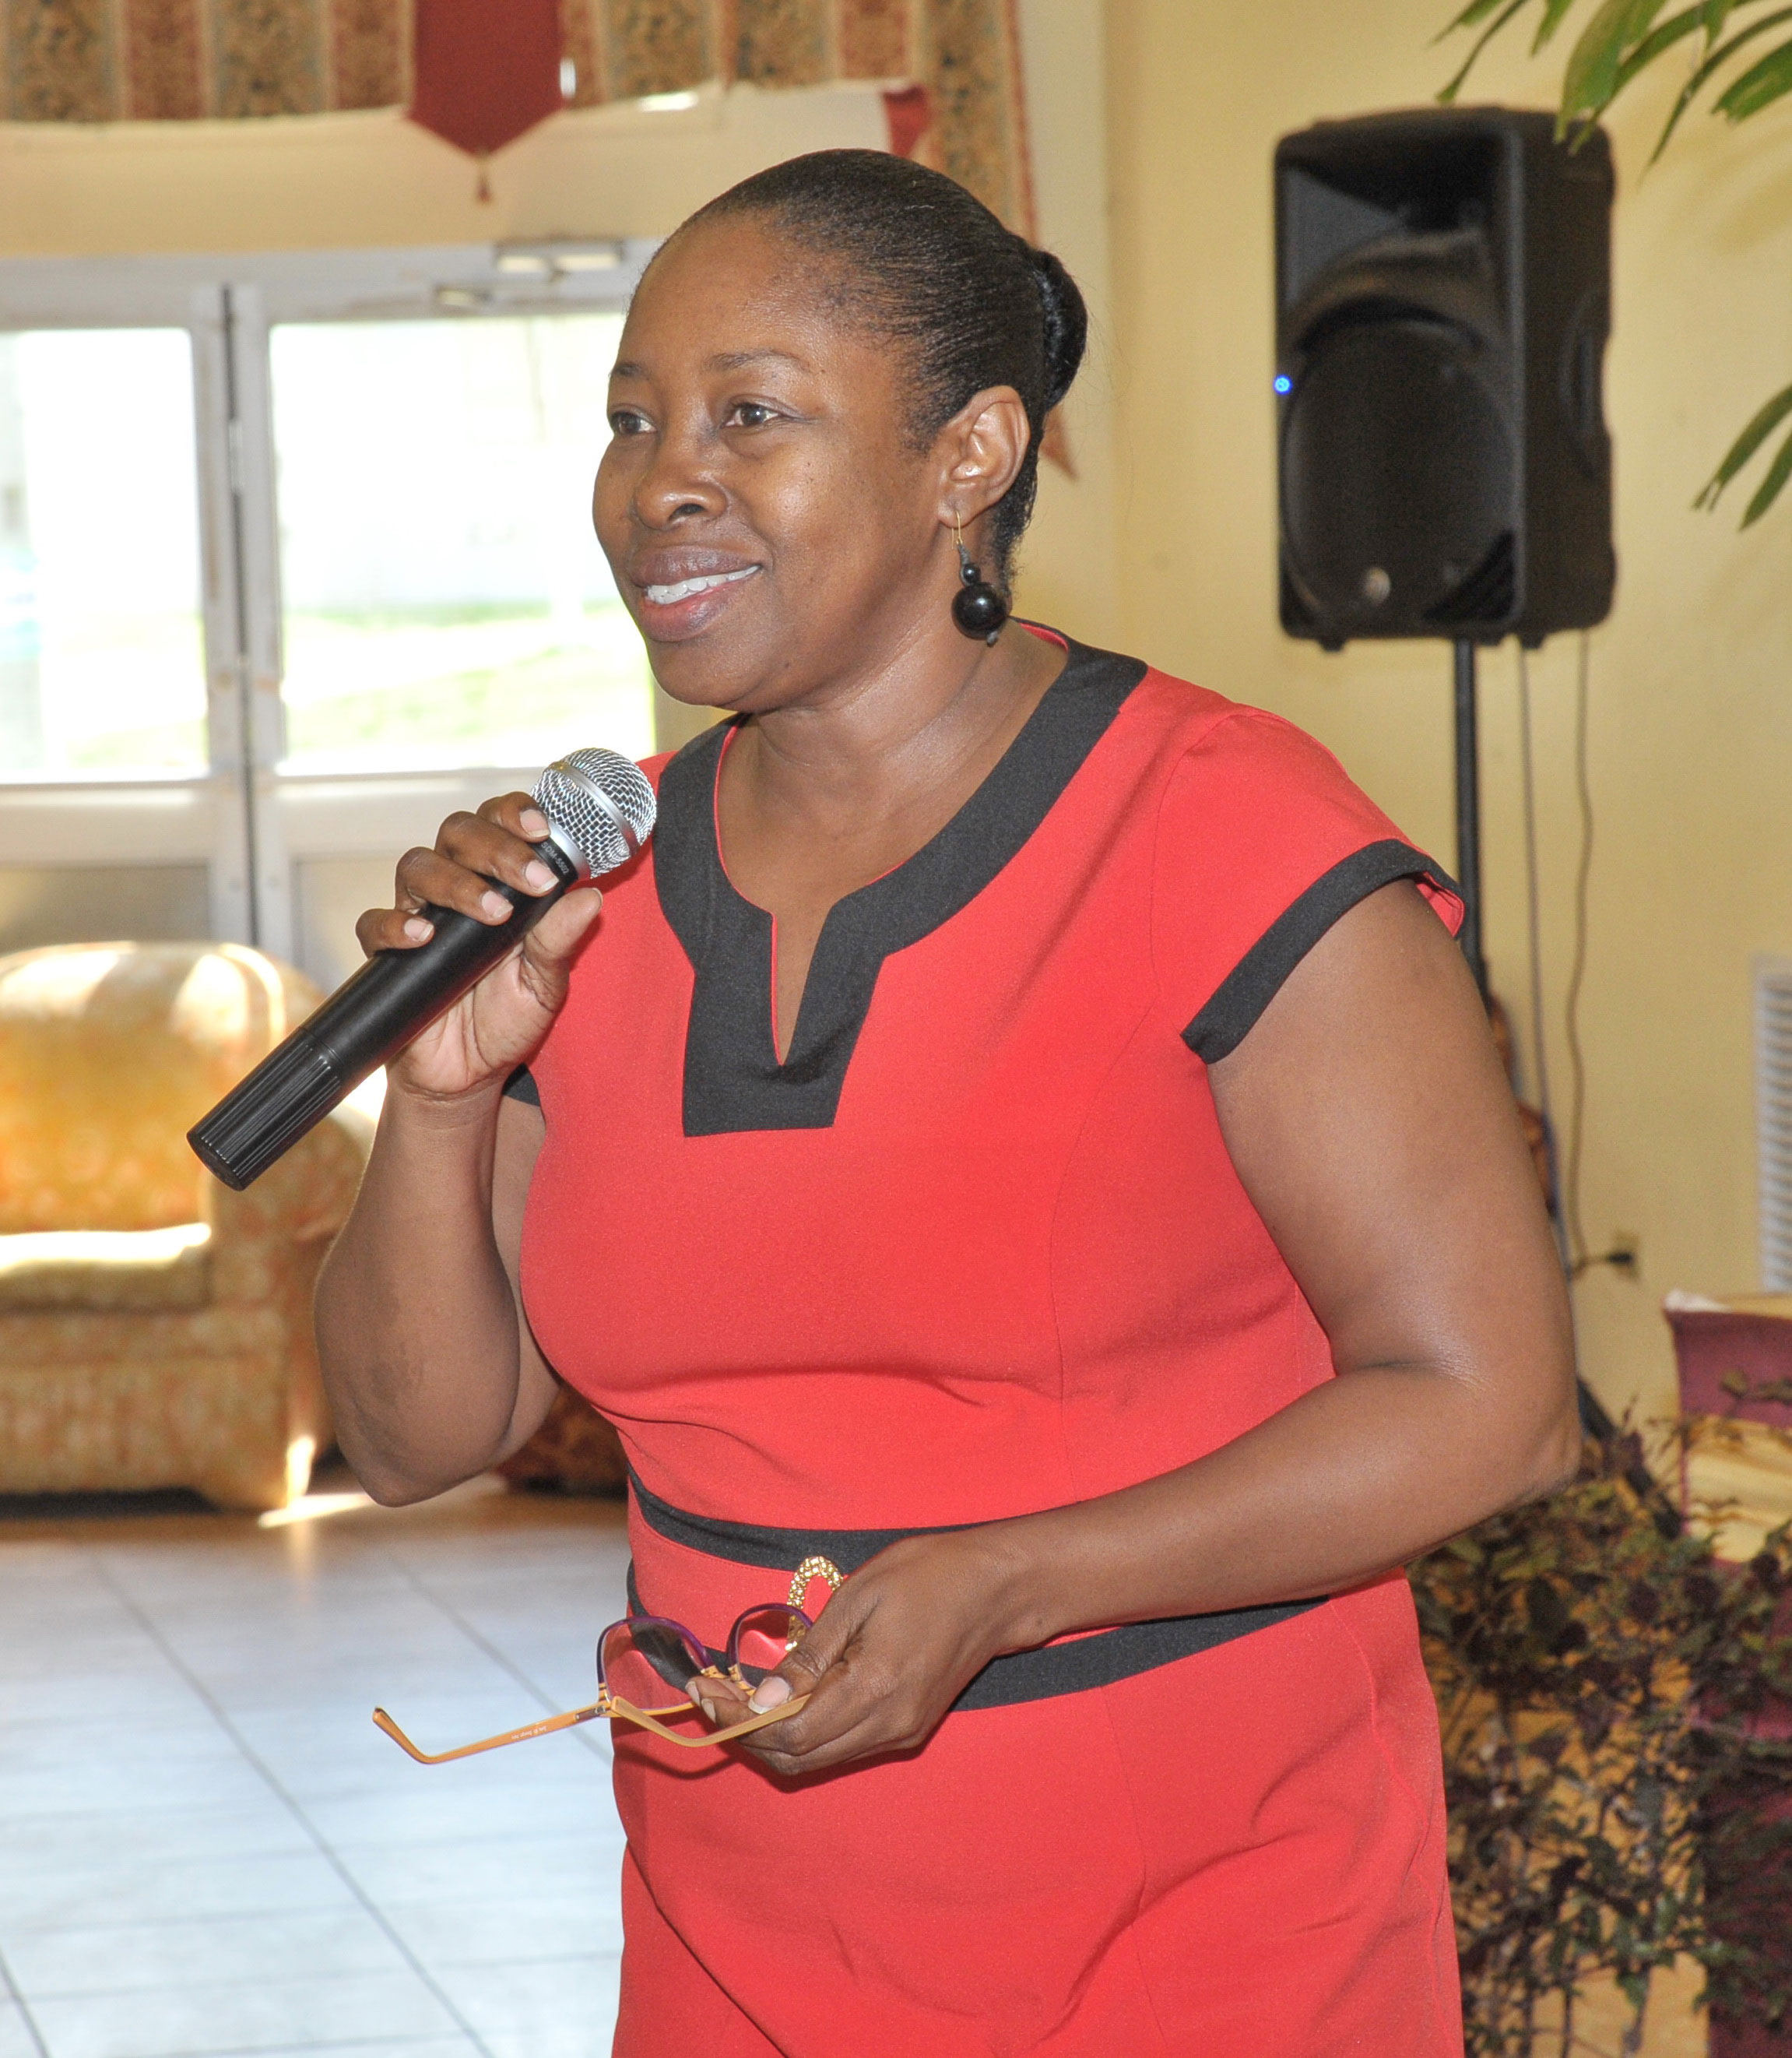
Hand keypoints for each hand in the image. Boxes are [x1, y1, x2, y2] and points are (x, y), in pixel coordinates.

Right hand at [354, 793, 603, 1102]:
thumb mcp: (546, 982)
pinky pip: (375, 923)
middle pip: (458, 832)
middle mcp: (456, 887)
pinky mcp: (387, 952)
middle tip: (531, 881)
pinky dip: (395, 923)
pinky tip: (424, 935)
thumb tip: (592, 897)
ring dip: (457, 883)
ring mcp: (419, 914)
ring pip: (418, 865)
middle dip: (497, 848)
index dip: (515, 813)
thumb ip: (561, 940)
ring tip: (492, 914)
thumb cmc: (508, 1017)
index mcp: (498, 881)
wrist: (469, 1074)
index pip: (498, 823)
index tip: (543, 831)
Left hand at [713, 1530, 1026, 1775]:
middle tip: (711, 1695)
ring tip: (739, 1696)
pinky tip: (786, 1699)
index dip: (738, 1720)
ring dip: (773, 1737)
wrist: (996, 1590)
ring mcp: (901, 1733)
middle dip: (746, 1735)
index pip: (789, 1732)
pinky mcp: (908, 1730)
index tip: (702, 1689)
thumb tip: (767, 1699)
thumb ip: (811, 1653)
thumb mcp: (859, 1596)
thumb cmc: (928, 1575)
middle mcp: (888, 1725)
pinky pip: (842, 1747)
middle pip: (798, 1759)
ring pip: (819, 1759)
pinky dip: (805, 1733)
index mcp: (874, 1689)